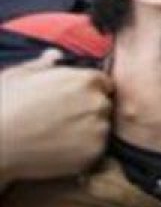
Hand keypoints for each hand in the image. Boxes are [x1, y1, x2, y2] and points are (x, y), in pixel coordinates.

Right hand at [0, 50, 112, 184]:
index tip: (73, 101)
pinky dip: (83, 151)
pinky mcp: (94, 152)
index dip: (89, 91)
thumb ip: (44, 65)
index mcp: (85, 80)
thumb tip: (55, 54)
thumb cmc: (4, 105)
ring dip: (88, 131)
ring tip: (58, 135)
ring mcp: (98, 129)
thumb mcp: (20, 76)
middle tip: (63, 120)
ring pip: (102, 128)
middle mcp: (97, 102)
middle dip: (89, 110)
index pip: (103, 83)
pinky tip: (59, 149)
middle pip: (104, 105)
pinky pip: (96, 149)